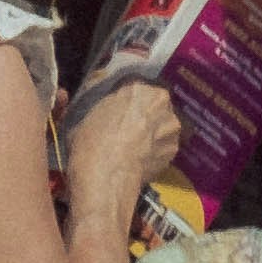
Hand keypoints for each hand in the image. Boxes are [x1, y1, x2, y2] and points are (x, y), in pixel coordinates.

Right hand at [65, 82, 183, 214]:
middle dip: (146, 115)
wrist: (106, 174)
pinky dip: (155, 152)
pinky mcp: (175, 151)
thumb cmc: (90, 141)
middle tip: (130, 129)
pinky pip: (164, 148)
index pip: (135, 88)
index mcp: (138, 87)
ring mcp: (171, 128)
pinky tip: (141, 162)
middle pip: (155, 105)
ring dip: (153, 134)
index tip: (119, 110)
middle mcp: (161, 102)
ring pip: (163, 127)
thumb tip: (104, 112)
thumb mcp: (86, 116)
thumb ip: (104, 109)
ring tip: (136, 149)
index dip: (127, 100)